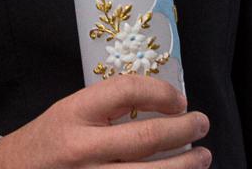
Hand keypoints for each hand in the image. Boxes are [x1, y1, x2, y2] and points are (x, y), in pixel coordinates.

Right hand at [0, 76, 210, 168]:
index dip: (161, 93)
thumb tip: (162, 103)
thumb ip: (108, 107)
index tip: (179, 100)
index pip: (126, 91)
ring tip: (202, 157)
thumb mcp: (71, 110)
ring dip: (185, 166)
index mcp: (76, 114)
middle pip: (147, 138)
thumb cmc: (50, 139)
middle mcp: (84, 148)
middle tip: (201, 124)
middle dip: (184, 130)